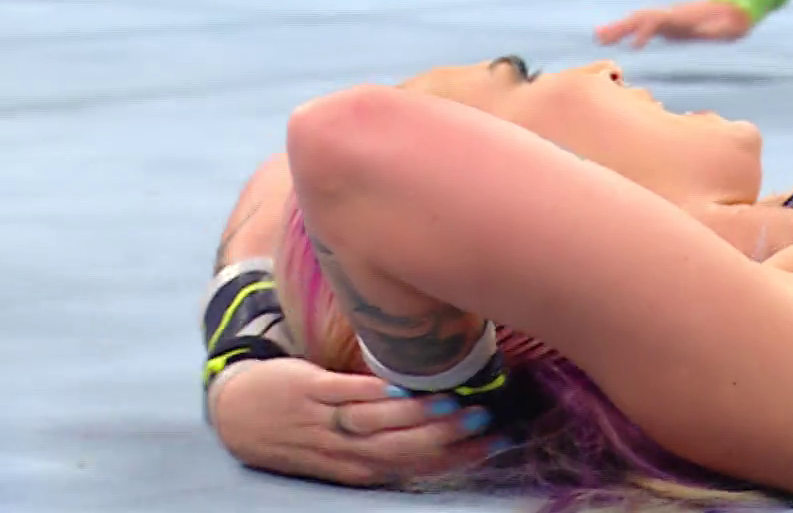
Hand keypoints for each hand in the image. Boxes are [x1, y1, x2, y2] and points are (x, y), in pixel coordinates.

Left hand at [209, 358, 497, 486]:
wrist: (238, 413)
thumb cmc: (301, 431)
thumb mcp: (341, 450)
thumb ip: (386, 441)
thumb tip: (446, 426)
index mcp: (357, 469)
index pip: (415, 467)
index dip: (457, 456)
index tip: (494, 440)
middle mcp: (343, 451)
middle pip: (400, 449)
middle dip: (446, 438)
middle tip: (482, 420)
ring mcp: (324, 421)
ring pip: (376, 423)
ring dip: (416, 416)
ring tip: (454, 403)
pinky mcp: (307, 390)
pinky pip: (344, 393)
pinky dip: (372, 391)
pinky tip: (400, 384)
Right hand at [594, 0, 753, 49]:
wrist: (733, 9)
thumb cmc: (732, 22)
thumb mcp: (730, 27)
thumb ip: (722, 29)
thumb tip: (721, 29)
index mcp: (683, 17)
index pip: (658, 21)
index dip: (646, 32)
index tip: (634, 46)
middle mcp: (671, 15)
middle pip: (641, 19)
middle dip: (622, 28)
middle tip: (601, 38)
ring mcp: (667, 19)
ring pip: (637, 21)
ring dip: (618, 29)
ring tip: (597, 37)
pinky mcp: (665, 25)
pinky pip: (640, 28)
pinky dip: (624, 32)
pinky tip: (608, 40)